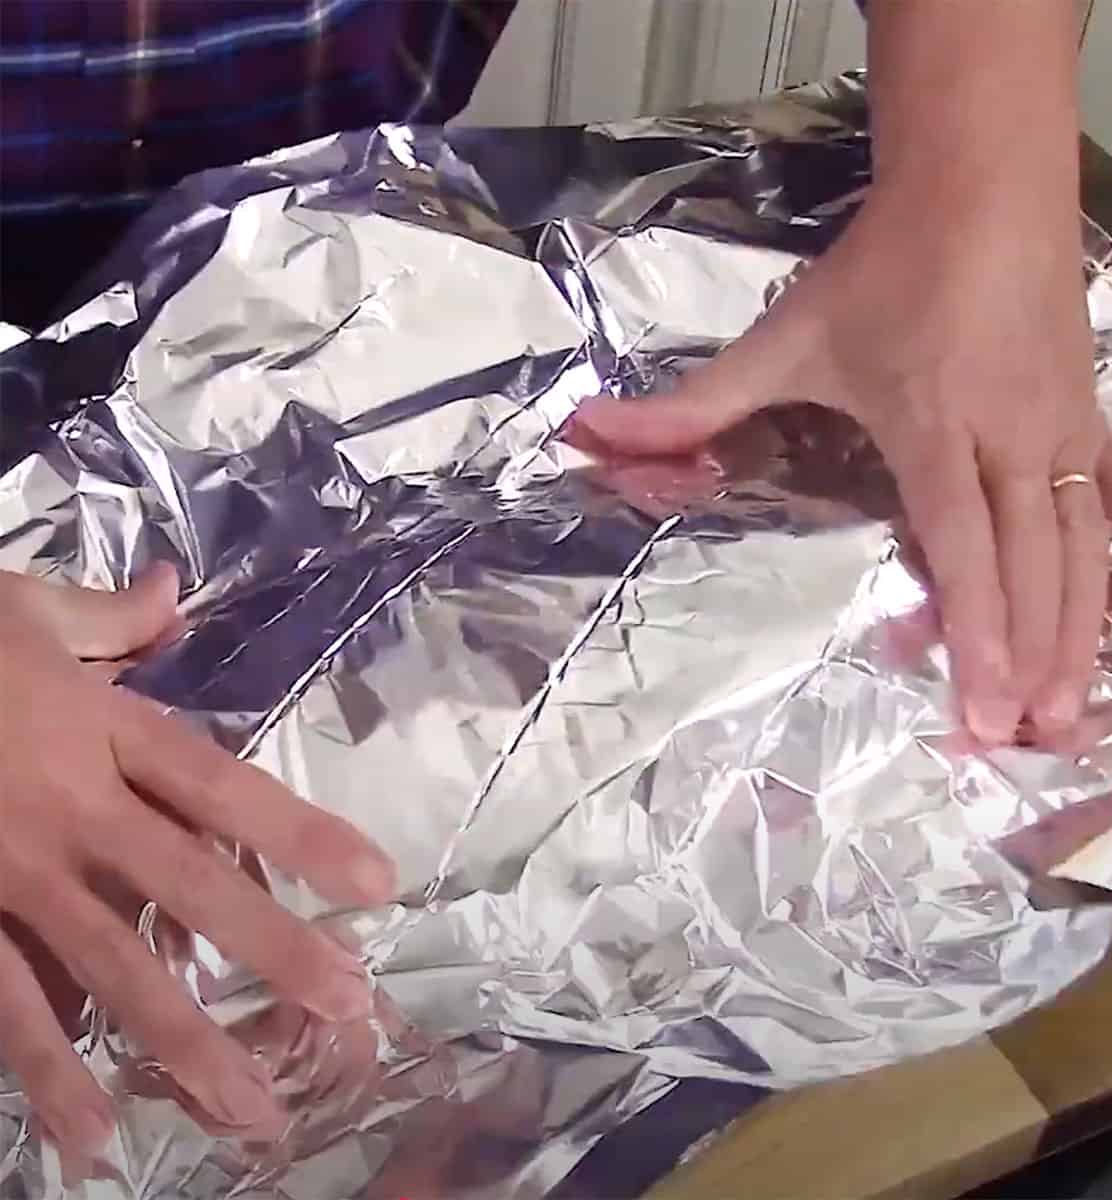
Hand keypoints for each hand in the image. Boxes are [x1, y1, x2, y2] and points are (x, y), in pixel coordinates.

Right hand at [0, 565, 394, 1159]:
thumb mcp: (19, 609)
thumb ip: (106, 617)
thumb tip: (173, 589)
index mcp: (100, 729)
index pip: (221, 786)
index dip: (302, 833)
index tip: (379, 883)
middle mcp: (68, 807)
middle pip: (189, 883)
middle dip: (272, 949)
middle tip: (351, 1008)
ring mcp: (7, 874)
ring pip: (108, 964)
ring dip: (183, 1041)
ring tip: (253, 1108)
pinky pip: (2, 1005)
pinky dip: (45, 1073)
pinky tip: (91, 1138)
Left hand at [573, 190, 1111, 743]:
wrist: (980, 185)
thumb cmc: (882, 269)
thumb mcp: (784, 338)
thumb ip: (693, 402)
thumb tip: (589, 430)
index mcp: (935, 426)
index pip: (963, 544)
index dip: (975, 629)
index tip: (980, 709)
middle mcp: (1015, 440)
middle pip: (1033, 565)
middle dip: (1032, 660)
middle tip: (1025, 745)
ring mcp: (1070, 433)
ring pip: (1090, 551)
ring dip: (1089, 638)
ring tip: (1075, 720)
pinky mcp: (1101, 422)